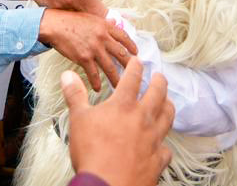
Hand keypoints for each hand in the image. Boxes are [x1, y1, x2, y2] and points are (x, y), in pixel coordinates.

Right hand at [38, 10, 136, 91]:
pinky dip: (96, 82)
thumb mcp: (91, 17)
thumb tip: (115, 22)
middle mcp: (103, 37)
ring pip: (110, 67)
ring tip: (119, 86)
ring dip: (116, 79)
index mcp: (105, 26)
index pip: (124, 37)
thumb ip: (104, 22)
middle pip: (121, 54)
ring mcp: (94, 49)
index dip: (131, 45)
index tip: (136, 53)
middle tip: (135, 74)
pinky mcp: (84, 58)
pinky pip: (94, 74)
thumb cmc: (71, 20)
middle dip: (130, 66)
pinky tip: (98, 88)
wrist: (55, 25)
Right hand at [63, 57, 173, 185]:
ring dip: (168, 107)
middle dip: (160, 82)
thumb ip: (75, 95)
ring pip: (167, 117)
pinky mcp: (157, 159)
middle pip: (158, 93)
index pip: (132, 79)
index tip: (137, 61)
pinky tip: (162, 146)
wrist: (107, 185)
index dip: (135, 67)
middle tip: (160, 76)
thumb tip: (68, 75)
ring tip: (168, 102)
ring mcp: (153, 139)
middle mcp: (142, 119)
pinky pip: (166, 150)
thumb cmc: (92, 152)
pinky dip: (164, 146)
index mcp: (123, 106)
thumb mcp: (78, 119)